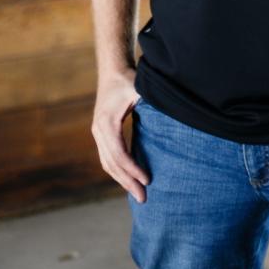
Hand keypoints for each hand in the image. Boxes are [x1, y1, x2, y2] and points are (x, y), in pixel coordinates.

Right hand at [91, 71, 149, 203]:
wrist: (112, 70)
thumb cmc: (128, 79)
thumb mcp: (139, 90)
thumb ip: (149, 105)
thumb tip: (170, 119)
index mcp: (107, 122)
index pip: (119, 154)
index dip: (133, 169)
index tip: (148, 180)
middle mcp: (98, 130)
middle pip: (112, 164)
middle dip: (127, 182)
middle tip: (143, 198)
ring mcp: (97, 132)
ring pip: (107, 164)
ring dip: (121, 180)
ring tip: (137, 194)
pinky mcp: (101, 133)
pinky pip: (107, 158)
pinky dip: (117, 171)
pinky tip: (129, 179)